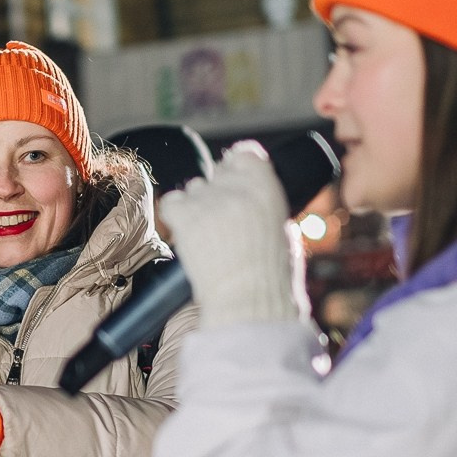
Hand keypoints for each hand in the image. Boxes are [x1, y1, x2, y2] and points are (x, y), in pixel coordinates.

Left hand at [157, 141, 304, 327]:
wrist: (247, 302)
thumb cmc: (270, 278)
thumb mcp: (284, 233)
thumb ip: (266, 207)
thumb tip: (252, 197)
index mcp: (267, 188)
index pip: (244, 153)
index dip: (237, 165)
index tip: (235, 177)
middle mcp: (236, 188)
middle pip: (218, 170)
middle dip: (219, 189)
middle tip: (222, 219)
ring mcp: (208, 202)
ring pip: (195, 187)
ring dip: (199, 204)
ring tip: (208, 234)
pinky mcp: (185, 219)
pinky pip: (172, 202)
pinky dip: (176, 213)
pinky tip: (186, 230)